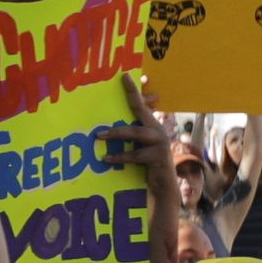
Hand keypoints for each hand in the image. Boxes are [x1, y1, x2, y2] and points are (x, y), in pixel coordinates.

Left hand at [97, 81, 178, 201]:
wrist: (163, 186)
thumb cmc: (146, 164)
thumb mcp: (137, 146)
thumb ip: (127, 134)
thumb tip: (100, 127)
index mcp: (151, 125)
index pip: (141, 104)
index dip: (134, 90)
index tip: (125, 76)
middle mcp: (157, 130)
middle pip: (141, 110)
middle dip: (132, 96)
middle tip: (121, 82)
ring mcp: (160, 143)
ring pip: (136, 133)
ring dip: (116, 133)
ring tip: (99, 135)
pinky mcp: (158, 157)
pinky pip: (135, 155)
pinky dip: (119, 156)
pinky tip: (105, 158)